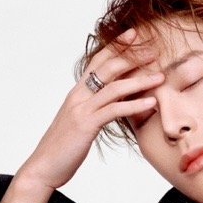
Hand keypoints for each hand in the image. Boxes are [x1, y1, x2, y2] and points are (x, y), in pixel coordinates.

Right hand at [13, 28, 164, 191]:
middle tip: (155, 50)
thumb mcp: (79, 124)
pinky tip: (151, 103)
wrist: (43, 167)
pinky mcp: (86, 125)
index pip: (97, 61)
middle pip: (108, 67)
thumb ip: (92, 111)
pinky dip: (135, 105)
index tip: (134, 35)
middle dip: (132, 57)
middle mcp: (78, 95)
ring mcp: (81, 109)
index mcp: (76, 92)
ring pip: (114, 87)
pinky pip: (114, 110)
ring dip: (140, 80)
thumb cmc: (62, 149)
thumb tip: (108, 108)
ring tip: (160, 77)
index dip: (116, 46)